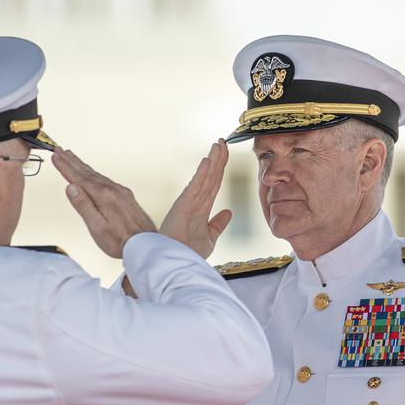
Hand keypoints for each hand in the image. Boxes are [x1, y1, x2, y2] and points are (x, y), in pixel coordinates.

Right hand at [52, 148, 157, 258]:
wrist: (146, 244)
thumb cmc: (120, 241)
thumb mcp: (97, 227)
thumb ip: (83, 206)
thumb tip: (71, 187)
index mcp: (103, 196)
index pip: (78, 178)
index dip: (65, 166)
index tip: (55, 156)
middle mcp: (112, 189)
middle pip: (86, 172)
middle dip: (71, 161)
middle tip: (60, 150)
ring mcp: (119, 192)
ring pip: (96, 175)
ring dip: (82, 165)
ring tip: (72, 157)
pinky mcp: (124, 196)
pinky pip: (105, 180)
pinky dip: (93, 174)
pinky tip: (92, 175)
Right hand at [159, 139, 232, 258]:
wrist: (175, 263)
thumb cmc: (189, 252)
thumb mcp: (210, 237)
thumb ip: (218, 224)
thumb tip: (228, 213)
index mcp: (202, 207)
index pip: (214, 183)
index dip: (220, 167)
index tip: (225, 152)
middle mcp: (196, 202)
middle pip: (211, 176)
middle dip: (218, 158)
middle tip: (223, 141)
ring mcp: (190, 203)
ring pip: (205, 178)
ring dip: (213, 161)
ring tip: (218, 144)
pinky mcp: (184, 206)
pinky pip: (195, 187)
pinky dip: (202, 174)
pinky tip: (207, 161)